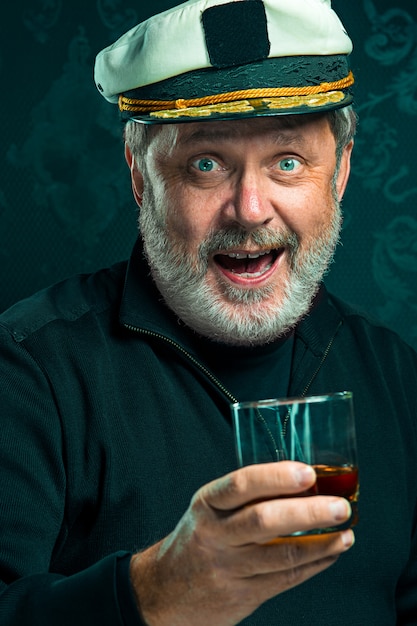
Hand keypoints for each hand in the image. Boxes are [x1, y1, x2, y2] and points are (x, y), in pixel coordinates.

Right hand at [129, 461, 353, 625]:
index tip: (308, 473)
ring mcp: (230, 568)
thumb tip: (302, 479)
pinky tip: (332, 552)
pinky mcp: (244, 595)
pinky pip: (287, 579)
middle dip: (309, 512)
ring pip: (282, 555)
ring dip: (322, 543)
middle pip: (265, 521)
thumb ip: (246, 496)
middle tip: (339, 506)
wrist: (166, 591)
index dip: (276, 478)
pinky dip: (315, 564)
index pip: (240, 485)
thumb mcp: (209, 508)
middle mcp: (216, 535)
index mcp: (207, 504)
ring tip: (346, 531)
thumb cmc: (199, 538)